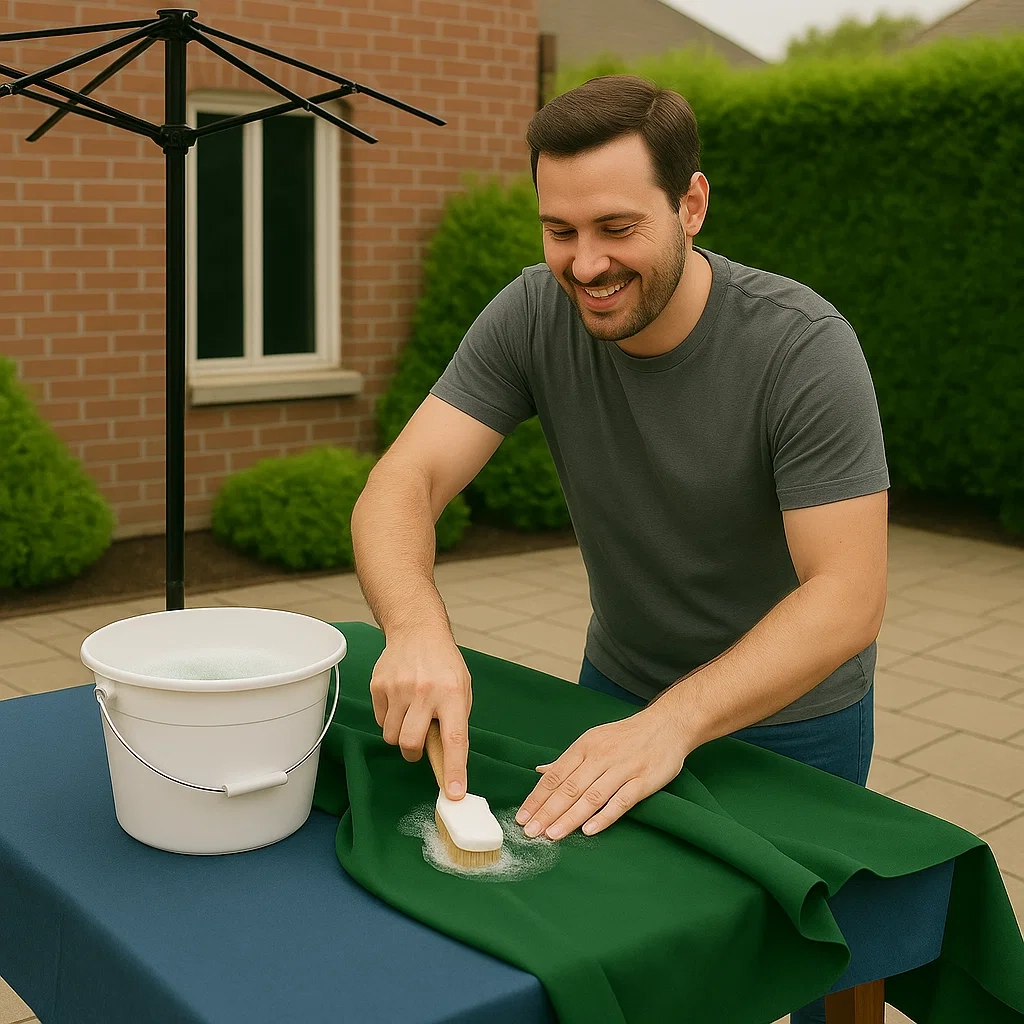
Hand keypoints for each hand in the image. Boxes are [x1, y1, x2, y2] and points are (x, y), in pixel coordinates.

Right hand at [369, 628, 471, 799]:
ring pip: (391, 736)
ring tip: (410, 715)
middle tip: (418, 746)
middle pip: (410, 743)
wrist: (417, 632)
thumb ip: (454, 722)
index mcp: (452, 694)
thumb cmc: (444, 666)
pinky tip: (400, 700)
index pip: (454, 739)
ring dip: (400, 735)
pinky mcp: (378, 685)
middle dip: (413, 753)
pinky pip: (381, 720)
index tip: (453, 793)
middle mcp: (425, 691)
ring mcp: (398, 688)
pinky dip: (390, 719)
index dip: (454, 769)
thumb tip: (445, 760)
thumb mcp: (461, 689)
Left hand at [515, 706, 689, 839]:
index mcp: (585, 747)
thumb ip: (567, 760)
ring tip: (552, 835)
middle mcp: (601, 757)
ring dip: (570, 817)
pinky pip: (622, 801)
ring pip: (592, 796)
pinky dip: (605, 816)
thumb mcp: (593, 740)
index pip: (555, 776)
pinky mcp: (643, 780)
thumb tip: (540, 771)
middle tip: (531, 832)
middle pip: (569, 788)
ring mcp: (623, 769)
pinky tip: (589, 831)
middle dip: (547, 812)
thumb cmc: (626, 736)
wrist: (667, 725)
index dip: (537, 798)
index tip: (522, 817)